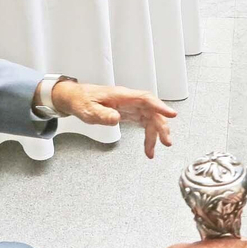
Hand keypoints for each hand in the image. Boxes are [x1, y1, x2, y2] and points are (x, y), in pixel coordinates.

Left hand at [48, 80, 175, 157]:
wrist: (76, 98)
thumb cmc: (82, 100)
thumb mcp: (88, 109)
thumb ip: (102, 114)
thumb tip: (115, 118)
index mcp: (122, 96)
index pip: (145, 99)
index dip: (159, 106)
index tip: (171, 114)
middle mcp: (129, 100)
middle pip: (152, 111)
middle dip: (161, 126)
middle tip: (166, 142)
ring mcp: (130, 107)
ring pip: (150, 119)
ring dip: (155, 135)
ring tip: (153, 151)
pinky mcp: (129, 114)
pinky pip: (144, 124)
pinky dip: (148, 136)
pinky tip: (148, 147)